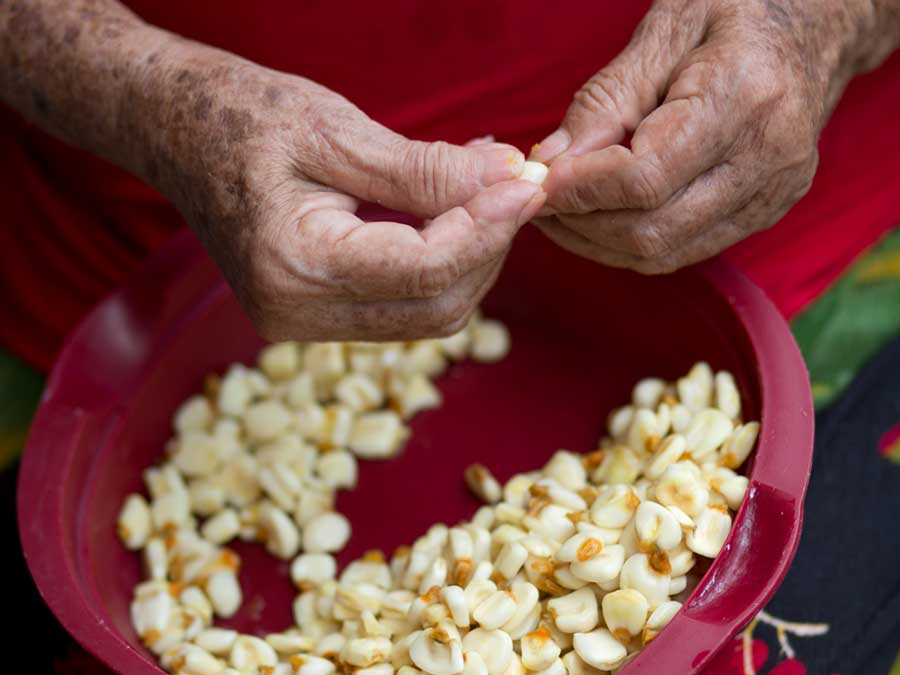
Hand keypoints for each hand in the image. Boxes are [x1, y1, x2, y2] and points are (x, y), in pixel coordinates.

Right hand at [125, 40, 539, 340]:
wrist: (171, 130)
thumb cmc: (239, 116)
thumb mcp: (334, 130)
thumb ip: (426, 169)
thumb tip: (509, 180)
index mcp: (294, 266)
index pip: (425, 270)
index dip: (489, 229)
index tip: (528, 184)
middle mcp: (295, 314)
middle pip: (435, 306)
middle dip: (488, 247)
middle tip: (515, 187)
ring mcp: (301, 324)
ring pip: (426, 315)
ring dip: (470, 260)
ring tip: (485, 194)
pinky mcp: (312, 316)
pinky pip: (401, 307)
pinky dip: (440, 266)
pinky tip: (452, 217)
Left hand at [531, 0, 892, 272]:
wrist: (814, 28)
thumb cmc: (735, 12)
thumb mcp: (663, 30)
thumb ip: (604, 101)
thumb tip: (549, 166)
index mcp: (745, 97)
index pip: (644, 179)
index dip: (579, 190)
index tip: (537, 180)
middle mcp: (768, 158)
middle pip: (650, 230)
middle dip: (580, 223)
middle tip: (538, 199)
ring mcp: (772, 194)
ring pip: (662, 253)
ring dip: (597, 241)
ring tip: (563, 209)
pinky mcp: (764, 214)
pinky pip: (682, 251)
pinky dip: (629, 242)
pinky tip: (601, 215)